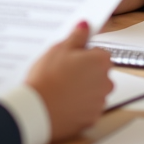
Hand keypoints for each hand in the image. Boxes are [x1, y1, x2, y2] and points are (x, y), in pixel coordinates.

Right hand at [26, 21, 113, 142]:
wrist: (37, 110)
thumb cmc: (47, 78)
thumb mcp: (59, 49)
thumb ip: (77, 37)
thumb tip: (85, 26)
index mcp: (100, 61)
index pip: (100, 53)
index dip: (84, 54)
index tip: (72, 57)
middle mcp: (106, 82)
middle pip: (99, 73)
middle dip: (86, 72)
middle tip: (64, 72)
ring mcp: (100, 102)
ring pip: (94, 91)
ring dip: (83, 89)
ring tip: (62, 88)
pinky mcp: (92, 118)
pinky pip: (88, 108)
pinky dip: (79, 106)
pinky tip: (64, 102)